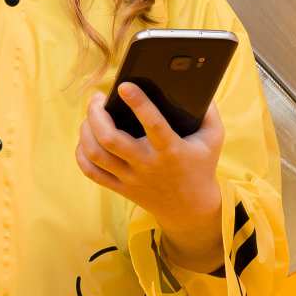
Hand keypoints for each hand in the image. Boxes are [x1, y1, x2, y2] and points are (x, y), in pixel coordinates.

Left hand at [76, 82, 223, 230]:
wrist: (191, 209)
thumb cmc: (200, 166)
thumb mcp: (213, 139)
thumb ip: (209, 112)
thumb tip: (201, 87)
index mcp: (170, 149)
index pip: (152, 124)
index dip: (138, 103)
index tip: (124, 85)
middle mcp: (147, 164)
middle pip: (110, 139)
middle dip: (96, 114)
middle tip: (98, 99)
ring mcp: (131, 178)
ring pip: (96, 154)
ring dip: (86, 130)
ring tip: (91, 116)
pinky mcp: (121, 188)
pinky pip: (91, 172)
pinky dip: (82, 153)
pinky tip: (86, 138)